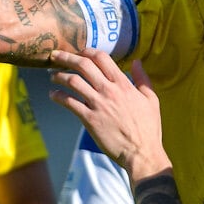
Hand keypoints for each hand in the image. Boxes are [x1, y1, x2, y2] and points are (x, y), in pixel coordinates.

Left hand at [47, 49, 166, 176]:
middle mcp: (109, 90)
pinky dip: (58, 96)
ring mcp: (98, 104)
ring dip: (59, 75)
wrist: (141, 152)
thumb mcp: (151, 99)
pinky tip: (52, 95)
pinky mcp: (89, 120)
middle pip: (83, 65)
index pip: (102, 58)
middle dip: (66, 57)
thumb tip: (136, 62)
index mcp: (124, 84)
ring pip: (73, 81)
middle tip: (55, 56)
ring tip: (52, 75)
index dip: (87, 51)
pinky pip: (69, 103)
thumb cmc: (148, 128)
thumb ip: (143, 79)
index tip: (78, 52)